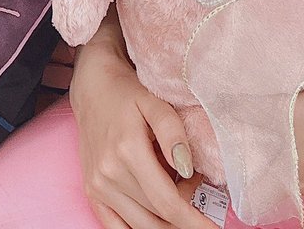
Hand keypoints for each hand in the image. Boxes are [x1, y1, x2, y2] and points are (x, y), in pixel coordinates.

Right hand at [70, 39, 211, 228]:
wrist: (92, 87)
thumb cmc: (127, 92)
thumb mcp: (155, 103)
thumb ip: (173, 133)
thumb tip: (187, 169)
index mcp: (127, 151)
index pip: (167, 203)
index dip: (193, 220)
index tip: (212, 226)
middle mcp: (108, 174)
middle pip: (156, 217)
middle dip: (183, 214)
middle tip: (194, 187)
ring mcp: (97, 185)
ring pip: (140, 225)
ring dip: (165, 221)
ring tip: (177, 192)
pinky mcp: (91, 191)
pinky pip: (116, 227)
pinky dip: (141, 228)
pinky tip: (157, 216)